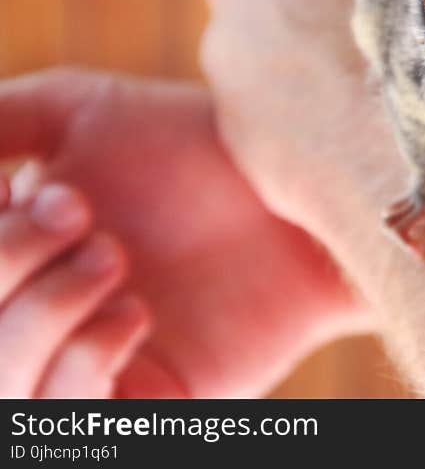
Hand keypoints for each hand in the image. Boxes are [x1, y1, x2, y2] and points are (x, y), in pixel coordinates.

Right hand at [0, 69, 370, 396]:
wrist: (288, 188)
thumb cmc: (190, 146)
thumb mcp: (76, 114)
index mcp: (11, 264)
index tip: (28, 191)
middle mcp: (37, 322)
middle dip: (3, 264)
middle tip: (81, 212)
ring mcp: (87, 372)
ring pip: (3, 389)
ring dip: (39, 314)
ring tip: (113, 256)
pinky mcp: (146, 407)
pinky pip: (72, 419)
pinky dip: (85, 360)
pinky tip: (137, 310)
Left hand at [201, 0, 403, 251]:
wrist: (408, 148)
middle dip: (301, 4)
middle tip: (360, 40)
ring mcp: (224, 55)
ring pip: (258, 50)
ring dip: (293, 65)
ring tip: (354, 94)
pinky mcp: (231, 126)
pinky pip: (262, 113)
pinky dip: (293, 121)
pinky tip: (339, 134)